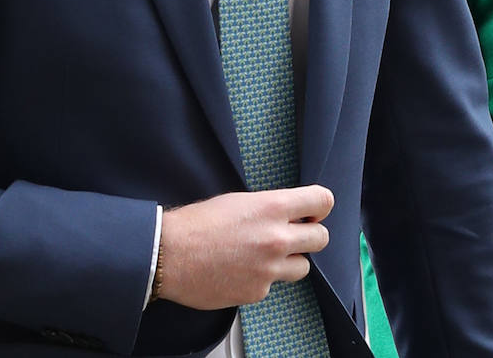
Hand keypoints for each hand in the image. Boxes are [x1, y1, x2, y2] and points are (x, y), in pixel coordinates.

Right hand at [156, 185, 333, 309]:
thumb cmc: (198, 224)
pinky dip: (263, 279)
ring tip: (266, 255)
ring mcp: (270, 268)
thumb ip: (270, 208)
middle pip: (321, 238)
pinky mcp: (258, 291)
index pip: (322, 201)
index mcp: (273, 207)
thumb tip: (290, 214)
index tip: (314, 211)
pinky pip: (274, 284)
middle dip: (310, 235)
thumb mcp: (239, 201)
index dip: (320, 206)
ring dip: (291, 261)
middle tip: (295, 234)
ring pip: (304, 267)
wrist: (170, 255)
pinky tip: (242, 270)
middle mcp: (277, 238)